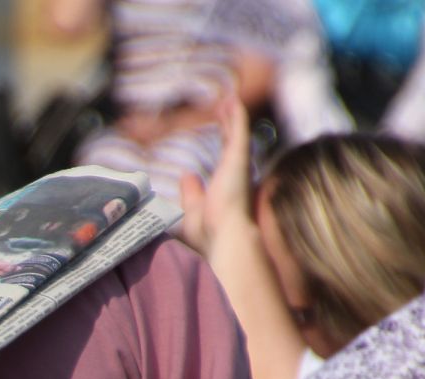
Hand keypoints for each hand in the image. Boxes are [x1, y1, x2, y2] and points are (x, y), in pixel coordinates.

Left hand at [179, 96, 253, 254]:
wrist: (224, 236)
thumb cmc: (209, 233)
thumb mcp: (192, 209)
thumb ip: (190, 192)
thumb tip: (186, 175)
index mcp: (224, 186)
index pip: (223, 159)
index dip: (220, 142)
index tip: (217, 129)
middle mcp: (234, 173)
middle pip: (230, 142)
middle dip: (226, 123)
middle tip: (223, 105)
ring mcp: (237, 164)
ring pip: (235, 132)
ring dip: (232, 114)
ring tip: (228, 97)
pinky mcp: (238, 157)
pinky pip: (238, 130)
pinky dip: (236, 115)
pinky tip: (232, 100)